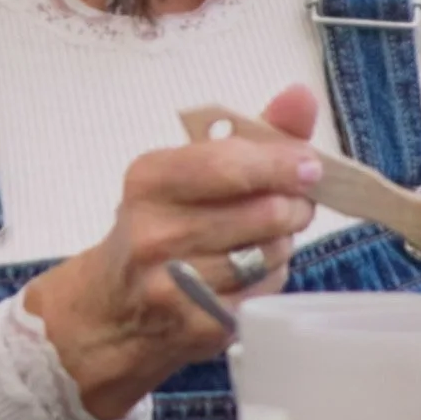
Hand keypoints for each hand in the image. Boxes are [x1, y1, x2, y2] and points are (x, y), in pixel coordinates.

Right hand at [25, 84, 322, 419]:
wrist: (112, 309)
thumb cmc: (158, 226)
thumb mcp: (186, 171)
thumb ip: (250, 135)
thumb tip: (300, 96)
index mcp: (149, 180)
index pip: (232, 165)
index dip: (283, 164)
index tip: (308, 167)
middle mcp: (155, 231)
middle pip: (265, 212)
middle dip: (293, 206)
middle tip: (289, 204)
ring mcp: (175, 283)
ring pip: (272, 252)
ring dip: (282, 242)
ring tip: (262, 238)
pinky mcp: (200, 323)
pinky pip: (267, 289)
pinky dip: (271, 277)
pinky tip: (249, 271)